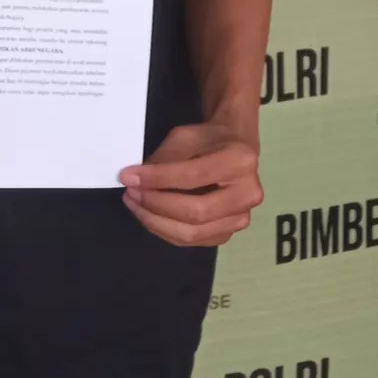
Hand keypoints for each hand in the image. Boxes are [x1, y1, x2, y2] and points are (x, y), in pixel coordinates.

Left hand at [119, 122, 261, 247]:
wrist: (234, 150)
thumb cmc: (208, 140)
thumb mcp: (185, 137)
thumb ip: (164, 159)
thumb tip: (135, 181)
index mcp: (240, 162)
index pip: (193, 176)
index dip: (158, 179)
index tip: (129, 176)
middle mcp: (248, 194)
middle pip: (195, 212)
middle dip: (156, 205)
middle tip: (131, 193)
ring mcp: (240, 219)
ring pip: (192, 233)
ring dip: (155, 221)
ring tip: (135, 204)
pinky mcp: (227, 234)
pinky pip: (191, 241)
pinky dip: (164, 230)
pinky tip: (149, 215)